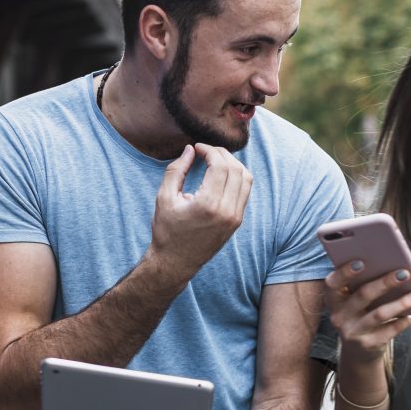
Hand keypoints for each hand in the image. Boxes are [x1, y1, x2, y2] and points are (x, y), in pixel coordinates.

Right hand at [149, 143, 252, 279]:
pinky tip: (222, 173)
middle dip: (222, 154)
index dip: (210, 150)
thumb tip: (190, 149)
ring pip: (246, 179)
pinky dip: (238, 177)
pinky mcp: (238, 221)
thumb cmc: (166, 231)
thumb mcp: (164, 198)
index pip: (220, 166)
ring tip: (215, 159)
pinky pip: (245, 191)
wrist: (176, 262)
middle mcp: (227, 211)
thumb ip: (176, 170)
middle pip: (236, 169)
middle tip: (206, 150)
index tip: (197, 147)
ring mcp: (236, 217)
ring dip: (233, 163)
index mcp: (209, 205)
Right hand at [325, 261, 410, 364]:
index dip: (345, 272)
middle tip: (404, 273)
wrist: (359, 354)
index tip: (362, 262)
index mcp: (334, 300)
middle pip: (363, 295)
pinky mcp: (367, 345)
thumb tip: (392, 267)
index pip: (332, 283)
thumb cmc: (361, 317)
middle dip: (385, 282)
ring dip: (401, 303)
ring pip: (379, 314)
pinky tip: (410, 315)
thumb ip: (364, 286)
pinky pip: (389, 331)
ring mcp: (352, 332)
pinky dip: (402, 321)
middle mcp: (339, 316)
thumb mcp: (356, 303)